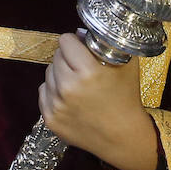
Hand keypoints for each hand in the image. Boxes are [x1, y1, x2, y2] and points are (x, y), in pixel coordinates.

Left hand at [38, 33, 153, 169]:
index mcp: (88, 72)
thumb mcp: (126, 64)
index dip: (75, 42)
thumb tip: (80, 33)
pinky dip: (54, 91)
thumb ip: (106, 44)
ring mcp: (56, 105)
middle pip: (56, 56)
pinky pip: (43, 92)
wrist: (122, 136)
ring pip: (48, 73)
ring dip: (60, 74)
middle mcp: (68, 87)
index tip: (82, 48)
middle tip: (82, 66)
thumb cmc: (127, 97)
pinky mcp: (50, 119)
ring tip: (78, 84)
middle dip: (68, 57)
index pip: (65, 41)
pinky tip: (70, 97)